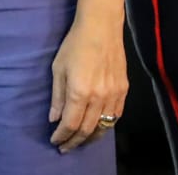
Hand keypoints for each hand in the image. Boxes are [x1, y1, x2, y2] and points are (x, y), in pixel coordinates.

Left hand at [48, 13, 126, 151]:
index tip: (54, 141)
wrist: (101, 30)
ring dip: (91, 137)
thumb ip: (56, 96)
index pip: (70, 123)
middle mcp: (98, 98)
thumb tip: (53, 119)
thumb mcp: (58, 69)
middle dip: (74, 141)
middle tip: (65, 147)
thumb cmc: (74, 46)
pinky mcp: (124, 91)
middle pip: (87, 129)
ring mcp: (114, 95)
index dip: (62, 135)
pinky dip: (106, 126)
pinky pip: (116, 117)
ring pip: (104, 126)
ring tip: (79, 142)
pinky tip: (97, 128)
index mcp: (79, 92)